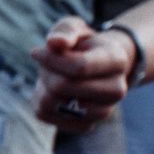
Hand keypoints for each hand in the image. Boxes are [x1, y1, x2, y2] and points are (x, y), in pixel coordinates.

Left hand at [31, 15, 133, 131]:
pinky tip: (52, 92)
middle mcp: (116, 89)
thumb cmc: (81, 44)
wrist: (94, 67)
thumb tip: (55, 43)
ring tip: (53, 77)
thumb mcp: (73, 28)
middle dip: (46, 72)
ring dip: (42, 87)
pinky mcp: (85, 125)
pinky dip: (40, 102)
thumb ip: (65, 30)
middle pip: (62, 87)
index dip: (51, 59)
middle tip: (47, 65)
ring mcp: (103, 110)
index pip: (79, 67)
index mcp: (116, 60)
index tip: (36, 51)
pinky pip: (47, 117)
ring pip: (51, 104)